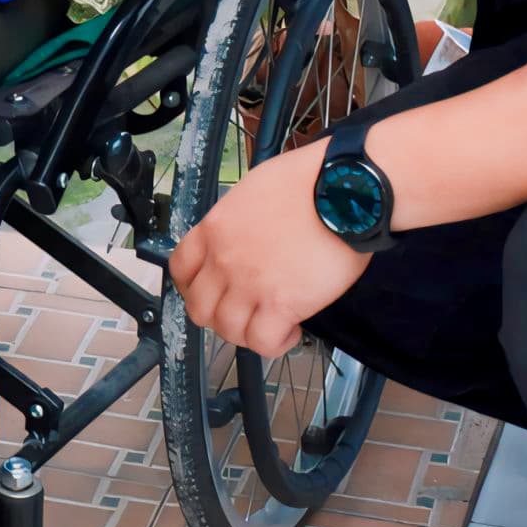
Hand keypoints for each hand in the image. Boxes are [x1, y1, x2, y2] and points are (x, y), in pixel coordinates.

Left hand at [169, 140, 367, 357]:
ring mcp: (250, 284)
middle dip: (219, 315)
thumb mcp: (255, 189)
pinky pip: (263, 342)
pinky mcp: (281, 304)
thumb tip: (243, 237)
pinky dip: (275, 343)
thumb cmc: (310, 183)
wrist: (345, 191)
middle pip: (200, 308)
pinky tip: (291, 329)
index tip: (210, 291)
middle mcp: (225, 259)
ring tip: (270, 322)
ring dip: (247, 332)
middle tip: (243, 311)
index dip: (193, 287)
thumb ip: (238, 220)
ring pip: (228, 330)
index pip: (181, 269)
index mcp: (216, 229)